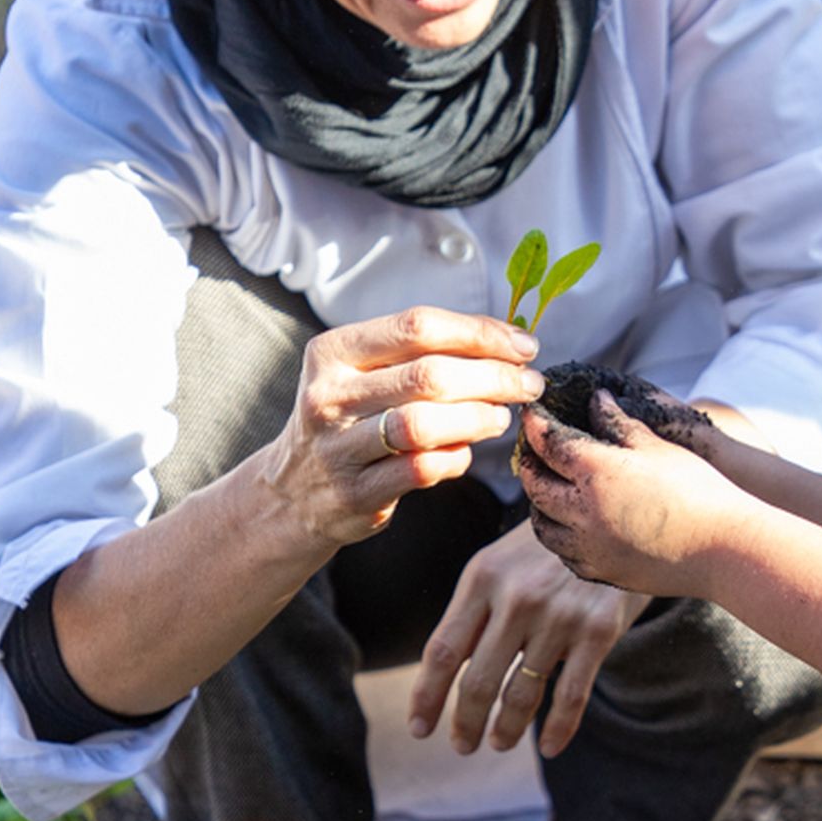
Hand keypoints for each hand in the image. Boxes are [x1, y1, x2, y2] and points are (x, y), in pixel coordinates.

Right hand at [257, 305, 543, 555]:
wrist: (293, 492)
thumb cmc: (349, 422)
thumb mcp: (363, 375)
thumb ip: (420, 356)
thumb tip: (506, 344)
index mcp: (334, 352)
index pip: (417, 327)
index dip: (480, 333)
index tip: (522, 345)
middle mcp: (330, 395)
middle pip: (428, 374)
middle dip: (493, 376)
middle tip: (528, 384)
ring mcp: (338, 447)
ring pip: (424, 424)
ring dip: (477, 418)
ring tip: (501, 417)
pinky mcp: (355, 493)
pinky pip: (421, 469)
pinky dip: (455, 458)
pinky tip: (464, 452)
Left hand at [407, 516, 647, 758]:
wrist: (615, 517)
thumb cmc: (545, 552)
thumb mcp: (500, 564)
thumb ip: (474, 611)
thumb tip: (445, 677)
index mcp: (482, 579)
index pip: (442, 651)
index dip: (427, 696)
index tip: (420, 728)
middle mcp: (516, 598)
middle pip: (478, 681)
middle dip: (466, 722)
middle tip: (464, 745)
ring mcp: (559, 616)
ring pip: (522, 694)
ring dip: (507, 729)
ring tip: (499, 742)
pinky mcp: (598, 631)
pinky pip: (571, 695)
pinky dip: (558, 729)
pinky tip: (548, 746)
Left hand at [517, 392, 749, 596]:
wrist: (723, 548)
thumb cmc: (697, 489)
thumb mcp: (656, 445)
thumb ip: (618, 421)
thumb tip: (595, 399)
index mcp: (596, 472)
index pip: (549, 443)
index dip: (536, 425)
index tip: (532, 415)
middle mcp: (583, 511)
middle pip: (535, 484)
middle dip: (528, 464)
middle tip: (530, 451)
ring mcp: (589, 547)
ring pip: (543, 525)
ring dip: (539, 504)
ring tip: (547, 490)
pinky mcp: (601, 572)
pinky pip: (565, 553)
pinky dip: (560, 535)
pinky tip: (571, 526)